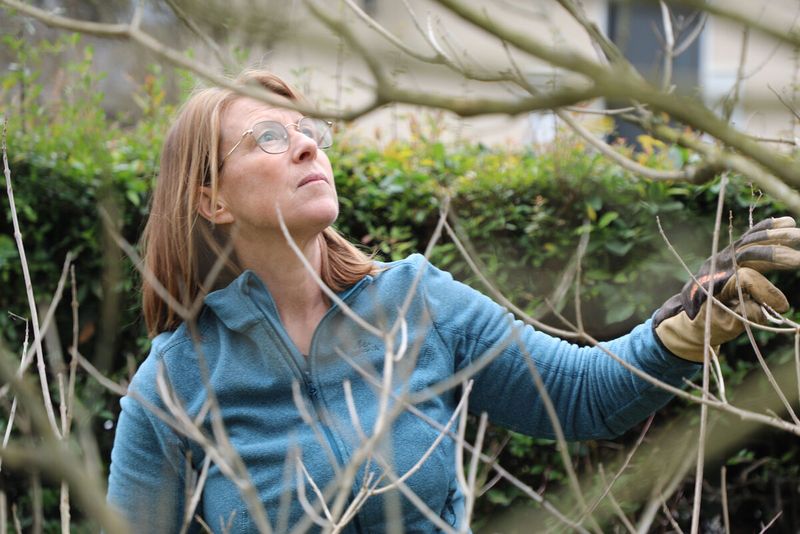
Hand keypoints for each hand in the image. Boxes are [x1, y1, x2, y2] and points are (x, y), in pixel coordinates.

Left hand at [654, 216, 799, 361]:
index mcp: (714, 285)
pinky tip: (787, 221)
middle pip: (747, 252)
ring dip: (776, 236)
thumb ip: (745, 316)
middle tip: (799, 260)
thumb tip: (769, 306)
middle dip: (775, 254)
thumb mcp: (724, 326)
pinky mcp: (731, 252)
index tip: (783, 307)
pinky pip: (749, 236)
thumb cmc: (710, 322)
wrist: (691, 313)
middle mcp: (718, 266)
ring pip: (750, 241)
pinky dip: (767, 228)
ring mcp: (724, 256)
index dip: (766, 292)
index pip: (745, 279)